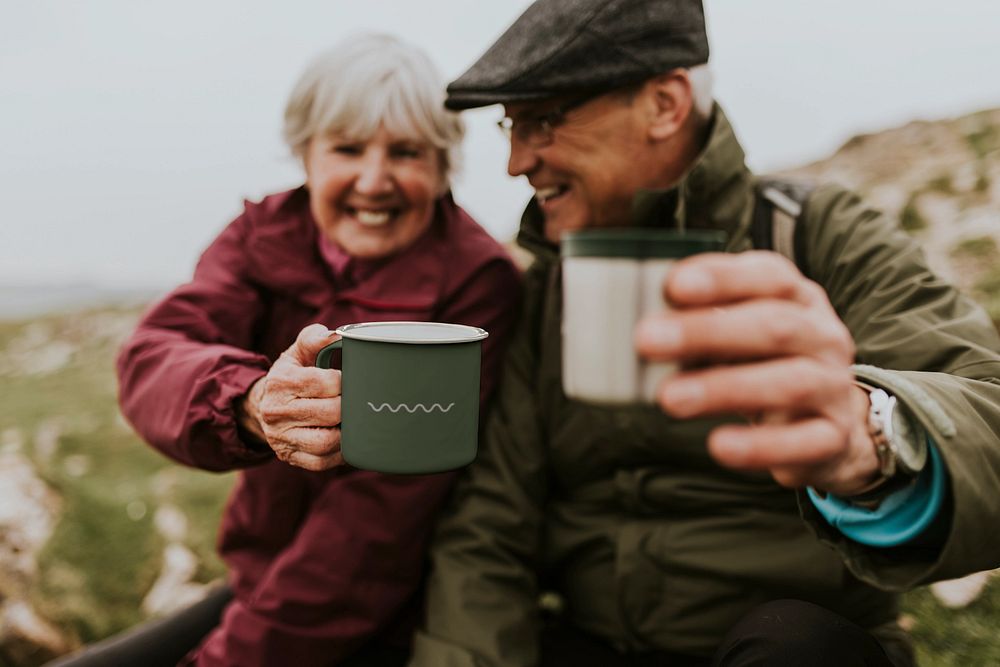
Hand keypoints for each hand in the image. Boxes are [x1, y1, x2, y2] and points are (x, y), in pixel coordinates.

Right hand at [237, 324, 343, 470]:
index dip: (344, 381)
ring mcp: (281, 438)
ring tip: (353, 421)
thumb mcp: (297, 352)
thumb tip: (336, 336)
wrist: (263, 405)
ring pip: (325, 442)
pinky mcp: (288, 456)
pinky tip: (346, 441)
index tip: (349, 379)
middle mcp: (276, 411)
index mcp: (280, 381)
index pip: (324, 382)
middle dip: (349, 406)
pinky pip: (320, 462)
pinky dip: (339, 454)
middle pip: (329, 413)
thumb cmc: (291, 375)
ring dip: (347, 433)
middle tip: (356, 401)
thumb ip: (315, 338)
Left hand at [634, 251, 877, 495]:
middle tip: (646, 340)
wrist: (831, 423)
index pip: (769, 276)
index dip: (722, 278)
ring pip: (788, 383)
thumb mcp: (738, 334)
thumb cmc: (764, 364)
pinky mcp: (833, 438)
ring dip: (724, 388)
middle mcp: (823, 336)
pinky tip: (719, 445)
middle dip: (707, 332)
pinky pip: (802, 443)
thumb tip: (640, 327)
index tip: (672, 286)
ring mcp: (832, 387)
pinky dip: (759, 446)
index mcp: (798, 298)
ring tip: (669, 398)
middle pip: (774, 325)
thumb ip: (700, 323)